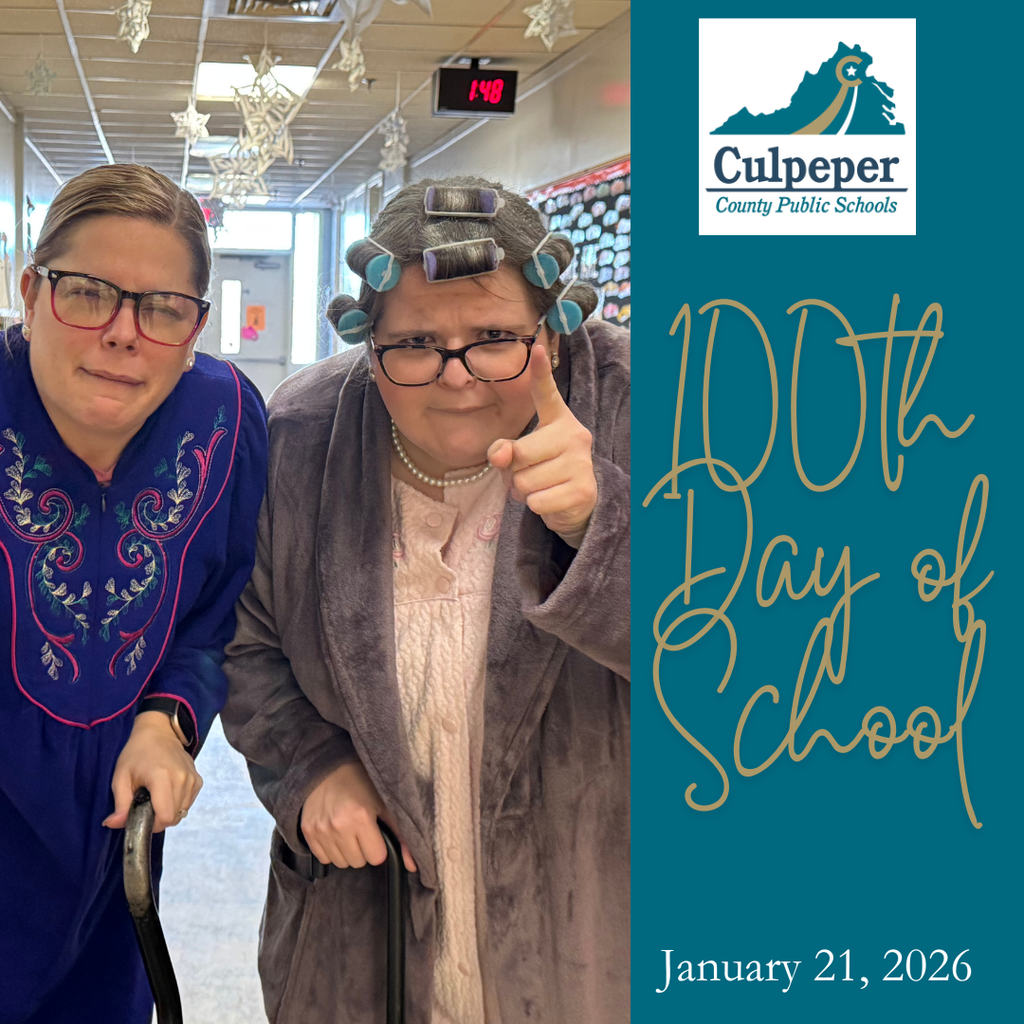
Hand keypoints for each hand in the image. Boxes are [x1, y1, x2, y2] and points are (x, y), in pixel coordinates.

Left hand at [103, 711, 201, 832]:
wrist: (159, 732)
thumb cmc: (136, 753)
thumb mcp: (121, 777)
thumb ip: (120, 803)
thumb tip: (113, 825)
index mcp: (163, 778)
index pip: (166, 817)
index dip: (153, 824)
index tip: (142, 816)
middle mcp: (183, 779)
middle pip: (175, 817)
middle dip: (158, 818)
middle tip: (146, 806)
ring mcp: (193, 779)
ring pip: (182, 812)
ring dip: (169, 811)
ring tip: (156, 797)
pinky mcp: (198, 780)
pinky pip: (188, 803)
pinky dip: (178, 804)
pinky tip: (167, 793)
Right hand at [301, 761, 416, 871]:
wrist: (330, 767)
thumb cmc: (362, 784)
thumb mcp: (387, 804)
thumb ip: (403, 836)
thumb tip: (413, 867)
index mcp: (361, 817)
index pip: (376, 857)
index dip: (379, 846)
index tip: (376, 831)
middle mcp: (338, 825)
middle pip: (358, 862)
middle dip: (363, 849)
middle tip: (362, 828)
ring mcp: (320, 829)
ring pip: (341, 862)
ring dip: (347, 850)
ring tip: (348, 829)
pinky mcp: (307, 831)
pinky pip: (323, 858)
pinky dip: (331, 849)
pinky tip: (334, 831)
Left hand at [487, 342, 596, 538]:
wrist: (576, 505)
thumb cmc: (543, 473)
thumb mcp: (518, 458)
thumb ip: (503, 451)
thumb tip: (501, 455)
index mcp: (557, 420)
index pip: (545, 394)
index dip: (540, 373)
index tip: (536, 349)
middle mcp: (574, 434)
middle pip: (519, 453)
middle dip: (513, 471)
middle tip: (529, 475)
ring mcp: (581, 462)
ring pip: (525, 481)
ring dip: (523, 492)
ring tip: (541, 488)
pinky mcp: (582, 489)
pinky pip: (536, 501)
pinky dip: (535, 507)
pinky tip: (550, 501)